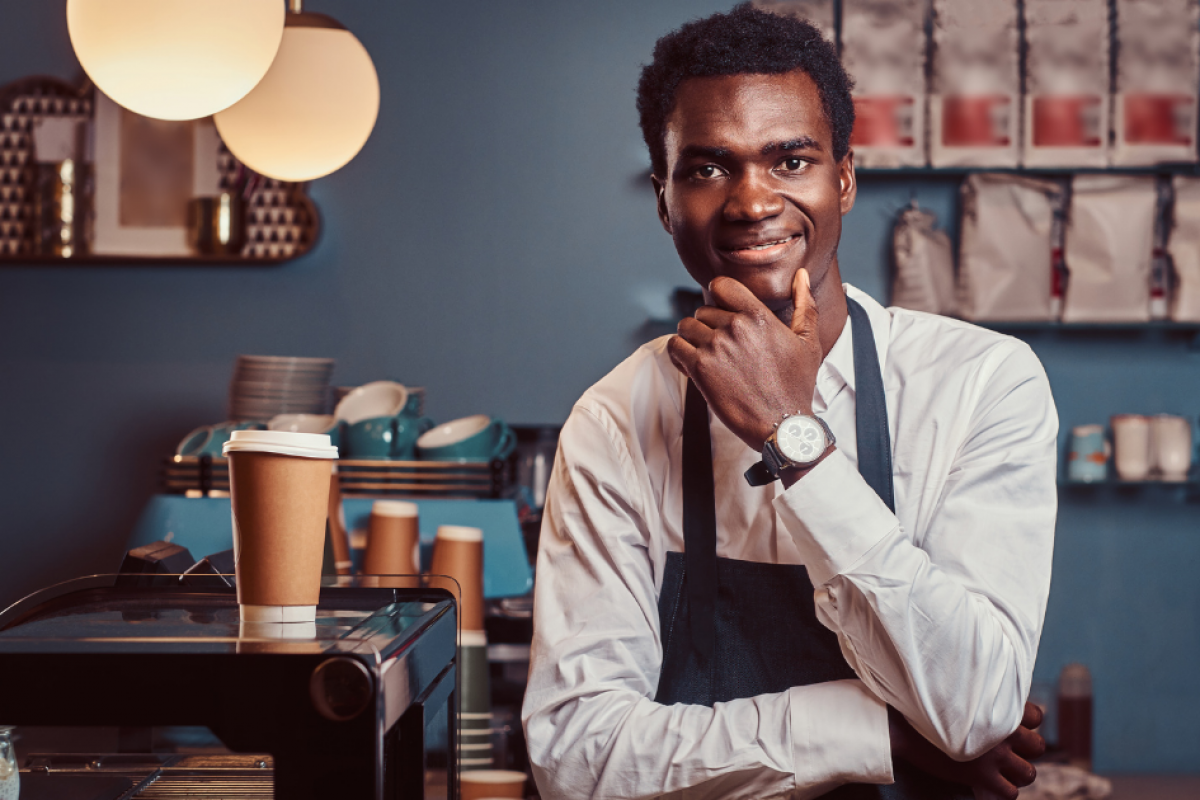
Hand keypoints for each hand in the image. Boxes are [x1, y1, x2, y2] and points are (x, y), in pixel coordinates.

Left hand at [667, 270, 822, 451]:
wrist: (782, 425)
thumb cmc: (797, 385)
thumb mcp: (808, 342)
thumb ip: (805, 305)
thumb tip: (802, 276)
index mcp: (758, 315)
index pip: (721, 285)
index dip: (717, 296)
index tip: (721, 311)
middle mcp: (734, 327)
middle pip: (702, 311)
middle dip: (707, 326)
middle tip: (720, 347)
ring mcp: (715, 347)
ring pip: (685, 327)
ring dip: (691, 339)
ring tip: (705, 355)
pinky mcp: (700, 368)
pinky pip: (675, 347)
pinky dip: (679, 354)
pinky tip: (692, 365)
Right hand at [890, 702, 1044, 799]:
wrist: (902, 725)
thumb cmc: (926, 706)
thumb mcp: (958, 694)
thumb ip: (982, 700)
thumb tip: (991, 702)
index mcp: (1000, 707)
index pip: (1037, 716)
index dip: (1028, 723)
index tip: (1013, 726)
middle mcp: (1004, 731)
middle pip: (1037, 747)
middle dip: (1026, 751)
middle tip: (1007, 751)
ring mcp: (995, 756)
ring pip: (1029, 773)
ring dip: (1018, 773)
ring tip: (1002, 771)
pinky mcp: (982, 777)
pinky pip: (1010, 792)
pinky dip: (1002, 791)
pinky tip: (989, 784)